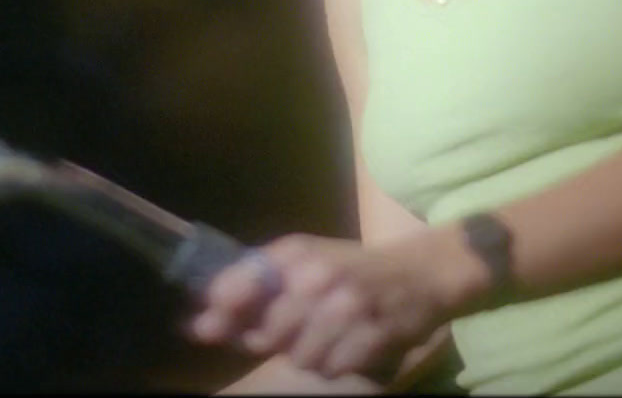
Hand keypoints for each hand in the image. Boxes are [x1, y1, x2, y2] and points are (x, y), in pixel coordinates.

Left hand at [186, 232, 457, 379]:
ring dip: (308, 354)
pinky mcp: (372, 334)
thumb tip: (200, 319)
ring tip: (327, 334)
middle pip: (268, 334)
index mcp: (297, 252)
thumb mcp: (306, 259)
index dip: (220, 310)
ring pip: (299, 357)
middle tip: (295, 328)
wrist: (421, 273)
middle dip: (272, 340)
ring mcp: (347, 307)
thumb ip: (255, 283)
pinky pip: (332, 369)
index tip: (203, 326)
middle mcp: (319, 276)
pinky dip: (336, 363)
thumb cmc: (352, 267)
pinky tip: (348, 343)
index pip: (242, 283)